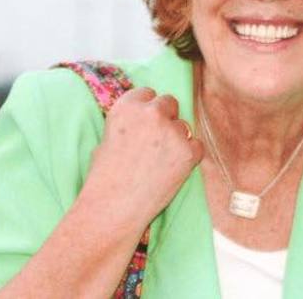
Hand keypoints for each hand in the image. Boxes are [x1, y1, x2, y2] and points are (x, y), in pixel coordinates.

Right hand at [79, 87, 203, 229]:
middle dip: (165, 119)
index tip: (144, 125)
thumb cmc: (105, 177)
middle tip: (155, 143)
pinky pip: (197, 146)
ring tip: (158, 163)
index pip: (149, 93)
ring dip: (177, 139)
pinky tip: (171, 171)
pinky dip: (189, 157)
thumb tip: (149, 112)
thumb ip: (131, 120)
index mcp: (128, 106)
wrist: (112, 209)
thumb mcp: (109, 136)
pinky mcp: (189, 150)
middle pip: (170, 103)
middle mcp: (152, 112)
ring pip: (184, 125)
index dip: (147, 110)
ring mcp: (173, 131)